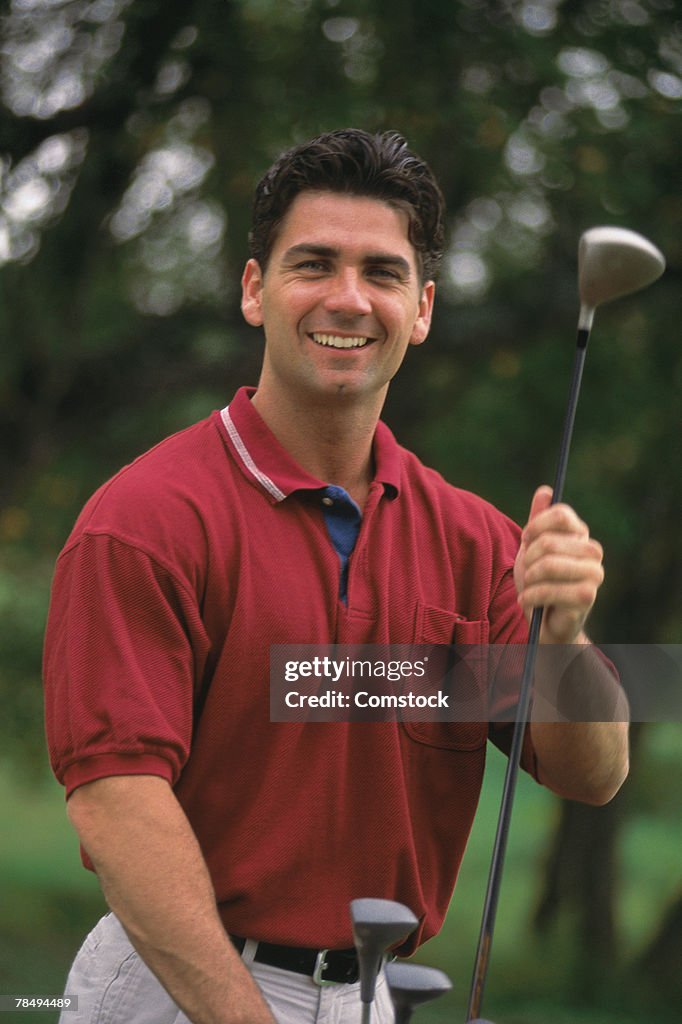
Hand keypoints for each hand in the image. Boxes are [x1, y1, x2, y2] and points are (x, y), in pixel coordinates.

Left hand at [514, 485, 604, 643]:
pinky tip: (528, 601)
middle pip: (549, 542)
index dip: (535, 526)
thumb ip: (537, 521)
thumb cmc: (538, 581)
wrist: (544, 621)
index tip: (525, 540)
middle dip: (528, 559)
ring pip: (548, 564)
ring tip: (528, 587)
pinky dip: (531, 596)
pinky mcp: (587, 596)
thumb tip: (545, 490)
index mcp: (580, 534)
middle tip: (526, 572)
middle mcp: (593, 550)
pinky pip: (550, 589)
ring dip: (529, 579)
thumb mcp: (531, 548)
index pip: (561, 514)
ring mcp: (594, 573)